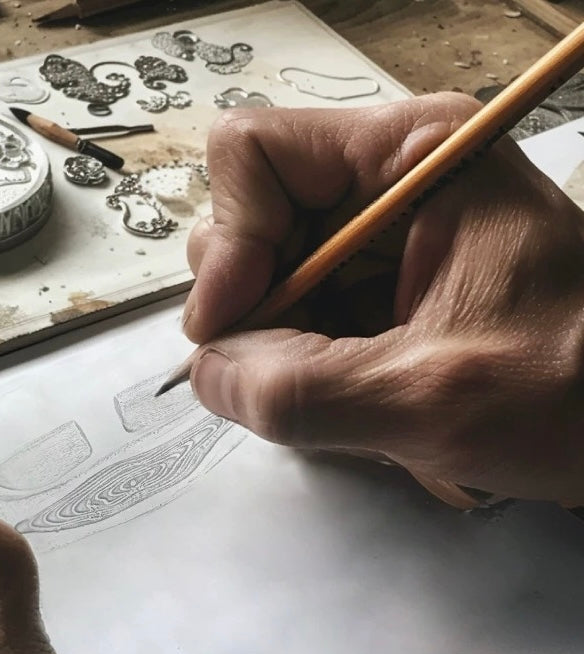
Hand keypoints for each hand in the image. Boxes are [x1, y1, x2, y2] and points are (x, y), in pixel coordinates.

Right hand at [184, 94, 583, 503]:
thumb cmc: (570, 394)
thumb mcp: (431, 398)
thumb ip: (300, 390)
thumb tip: (207, 373)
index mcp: (410, 157)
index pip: (254, 154)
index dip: (230, 239)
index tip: (233, 323)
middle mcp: (380, 185)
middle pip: (245, 219)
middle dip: (247, 306)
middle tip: (290, 371)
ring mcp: (369, 241)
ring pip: (258, 279)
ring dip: (270, 345)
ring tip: (336, 392)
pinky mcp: (366, 291)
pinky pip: (285, 318)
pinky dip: (289, 365)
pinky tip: (344, 395)